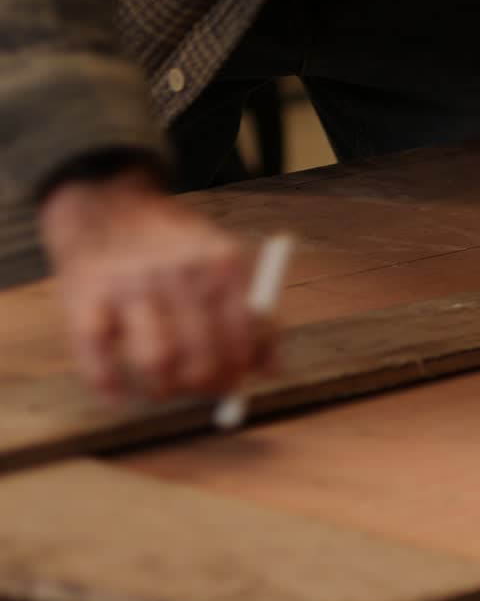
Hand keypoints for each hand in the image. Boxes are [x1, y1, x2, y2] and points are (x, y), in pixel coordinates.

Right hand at [40, 168, 271, 401]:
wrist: (107, 205)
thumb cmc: (176, 248)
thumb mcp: (224, 262)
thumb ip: (254, 314)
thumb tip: (272, 372)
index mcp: (222, 263)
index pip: (245, 333)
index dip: (243, 367)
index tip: (236, 381)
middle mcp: (178, 271)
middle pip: (202, 355)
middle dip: (207, 386)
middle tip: (203, 391)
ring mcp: (130, 284)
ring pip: (156, 361)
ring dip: (165, 390)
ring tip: (167, 390)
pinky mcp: (86, 297)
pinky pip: (97, 354)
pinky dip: (108, 384)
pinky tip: (119, 395)